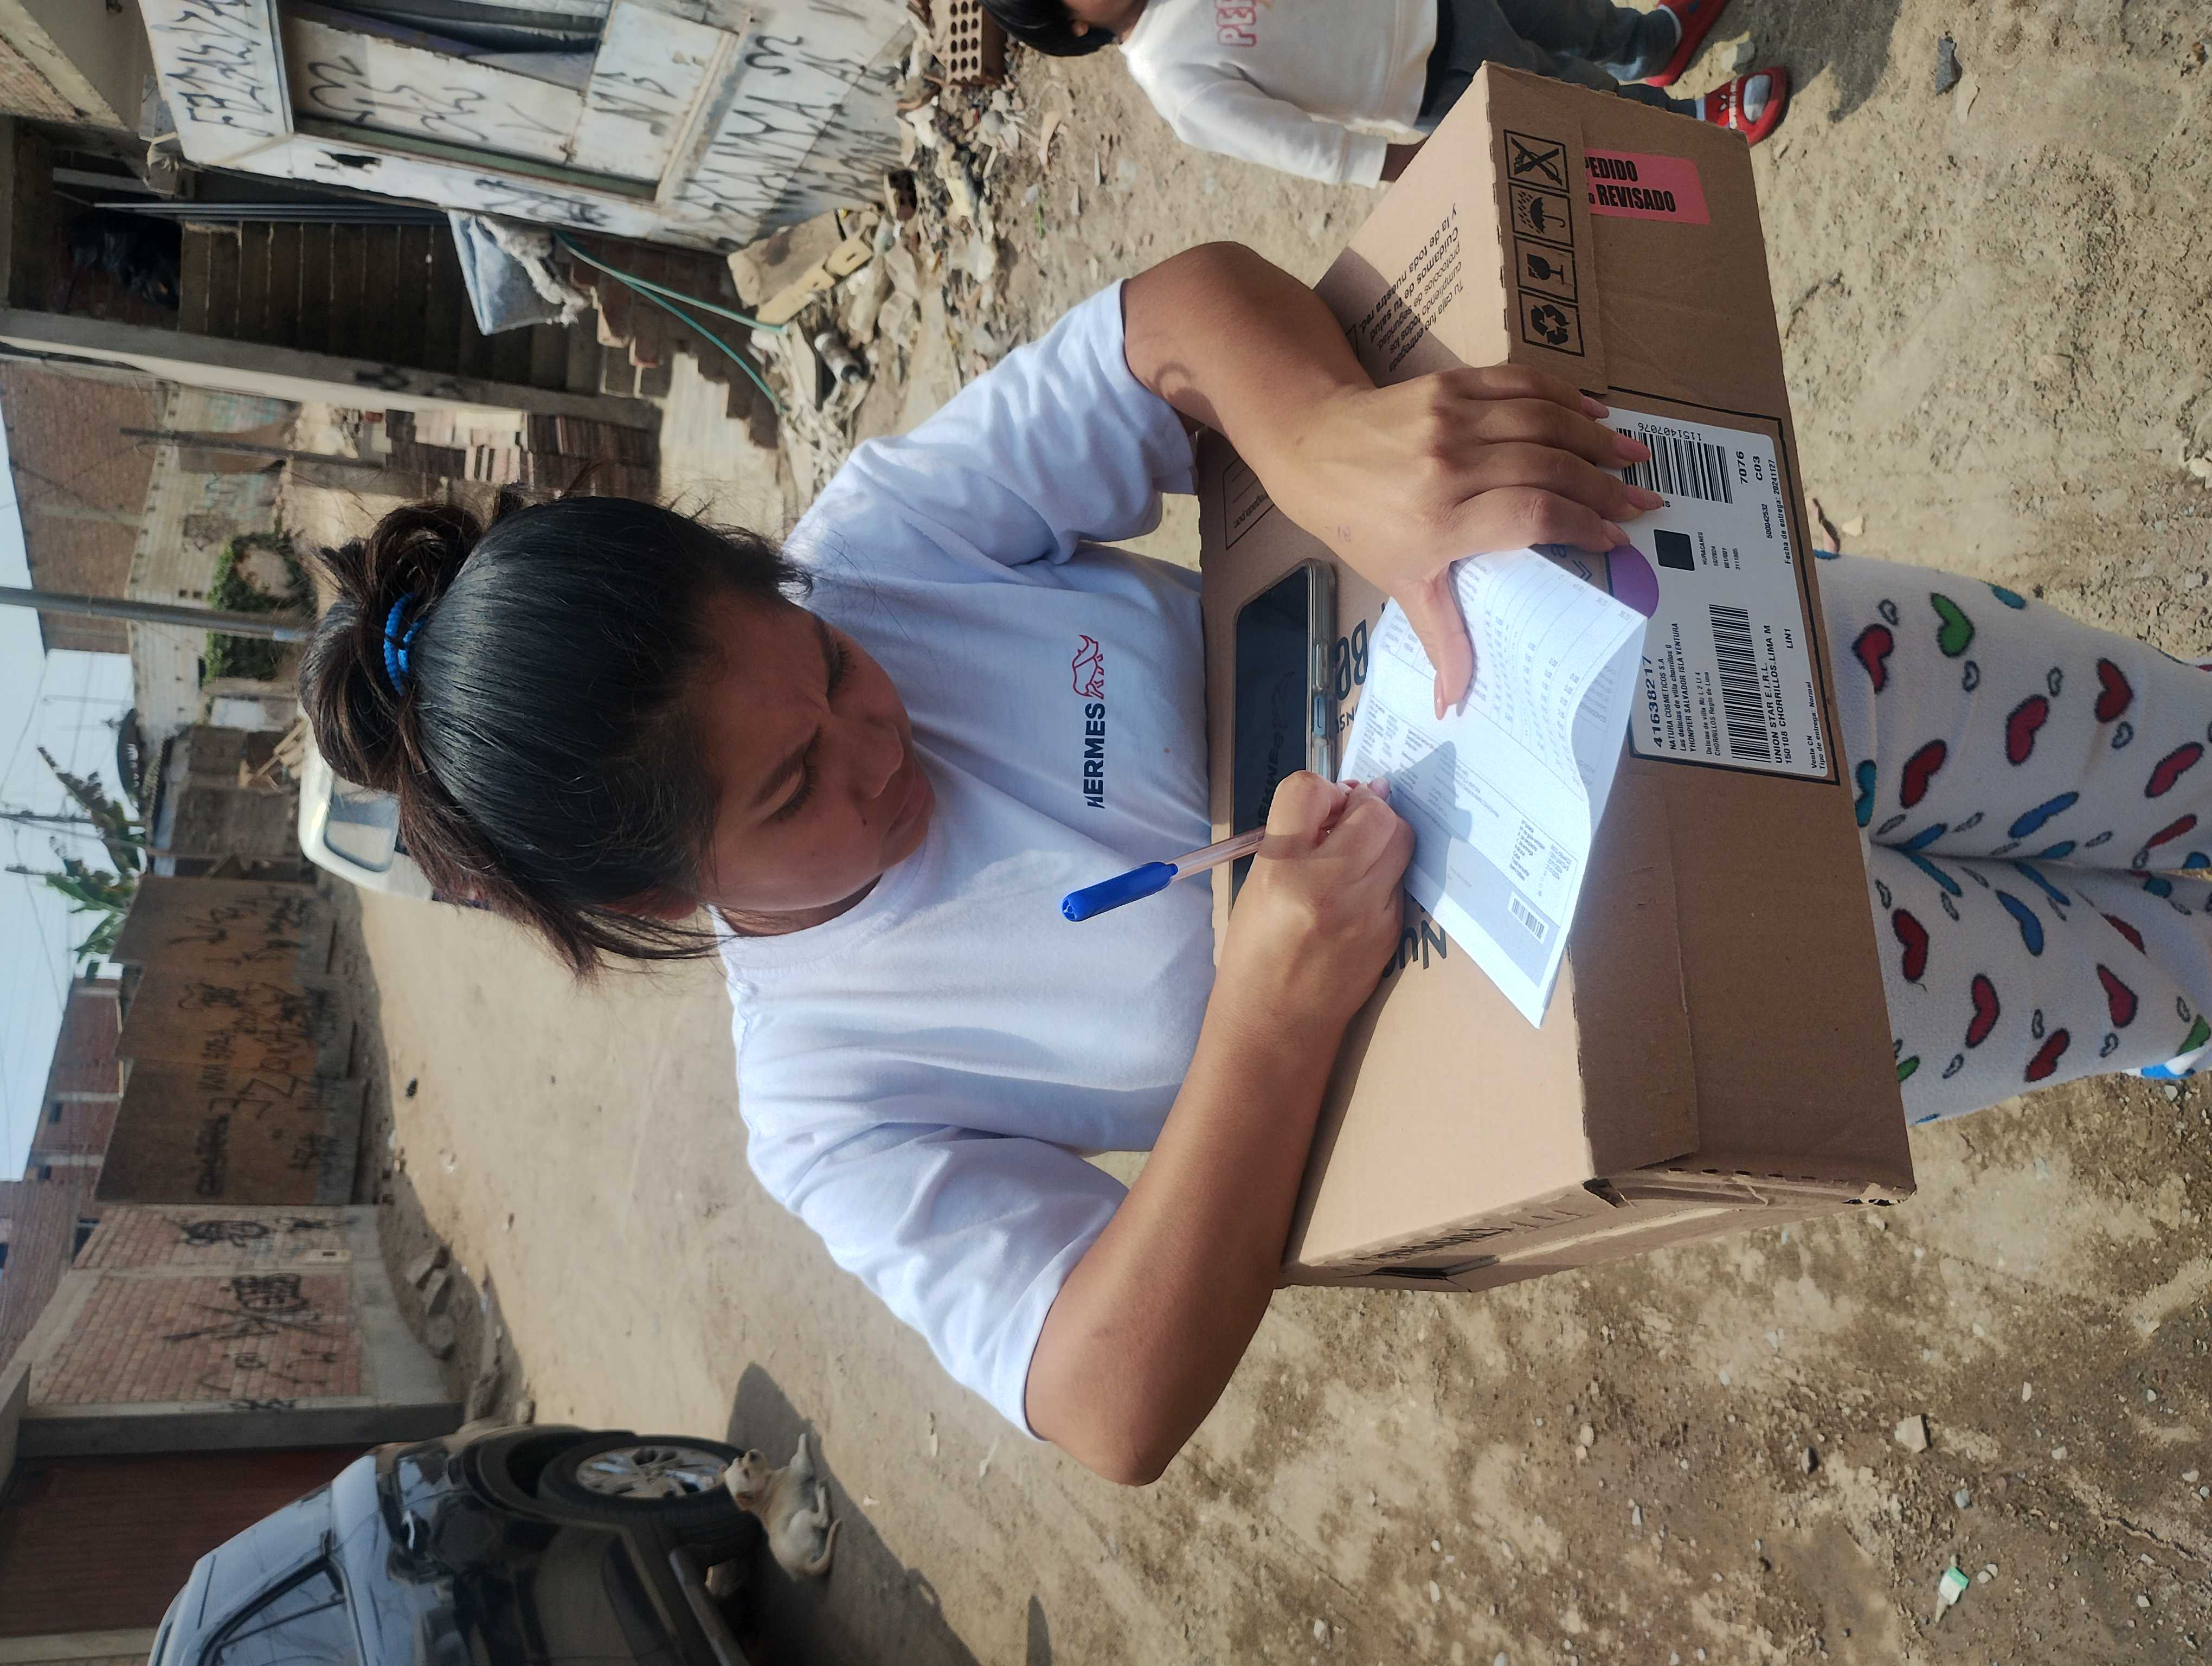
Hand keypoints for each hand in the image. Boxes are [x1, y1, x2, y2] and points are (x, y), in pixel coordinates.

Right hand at [1216, 774, 1411, 1032]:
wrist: (1276, 1024)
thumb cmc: (1254, 954)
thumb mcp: (1256, 887)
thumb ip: (1293, 840)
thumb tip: (1341, 801)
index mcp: (1280, 871)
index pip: (1307, 789)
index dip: (1319, 790)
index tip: (1320, 807)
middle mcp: (1329, 886)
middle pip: (1372, 810)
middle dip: (1363, 807)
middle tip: (1347, 822)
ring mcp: (1368, 911)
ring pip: (1400, 839)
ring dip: (1383, 834)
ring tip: (1359, 851)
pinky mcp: (1391, 931)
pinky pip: (1400, 878)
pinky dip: (1385, 872)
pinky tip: (1362, 890)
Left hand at [1259, 365, 1662, 714]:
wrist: (1311, 449)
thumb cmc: (1359, 523)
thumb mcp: (1400, 583)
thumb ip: (1442, 638)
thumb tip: (1456, 705)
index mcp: (1439, 520)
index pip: (1532, 516)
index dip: (1582, 526)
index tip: (1616, 540)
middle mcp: (1449, 466)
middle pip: (1549, 468)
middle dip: (1605, 487)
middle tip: (1644, 503)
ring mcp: (1451, 418)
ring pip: (1543, 421)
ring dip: (1597, 438)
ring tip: (1634, 459)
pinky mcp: (1450, 384)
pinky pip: (1521, 382)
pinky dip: (1565, 393)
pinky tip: (1596, 410)